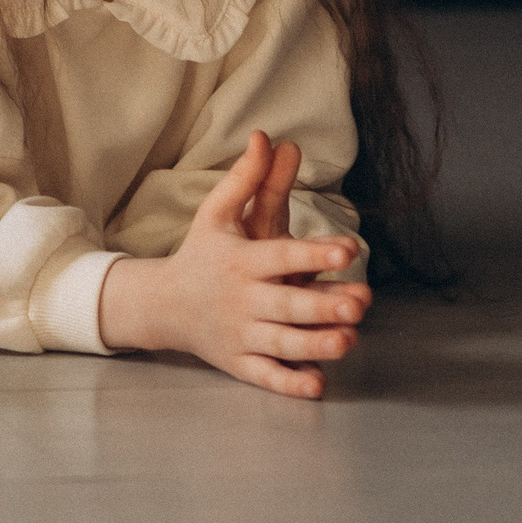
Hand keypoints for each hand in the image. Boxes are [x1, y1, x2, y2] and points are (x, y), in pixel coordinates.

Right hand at [96, 129, 370, 399]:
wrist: (162, 304)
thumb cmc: (201, 254)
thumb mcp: (217, 214)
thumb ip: (246, 179)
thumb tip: (266, 137)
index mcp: (240, 261)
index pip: (280, 255)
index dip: (313, 252)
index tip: (347, 248)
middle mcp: (241, 299)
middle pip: (285, 304)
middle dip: (321, 305)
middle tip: (359, 304)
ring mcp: (239, 335)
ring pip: (281, 344)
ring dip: (315, 344)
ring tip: (350, 340)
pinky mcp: (239, 363)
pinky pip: (265, 377)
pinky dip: (290, 384)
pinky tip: (318, 384)